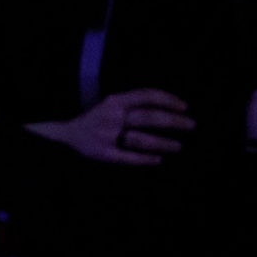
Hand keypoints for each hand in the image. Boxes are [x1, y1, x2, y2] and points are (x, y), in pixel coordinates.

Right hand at [26, 87, 194, 166]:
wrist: (66, 134)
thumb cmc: (96, 119)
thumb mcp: (111, 104)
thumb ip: (133, 104)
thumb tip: (166, 107)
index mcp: (115, 101)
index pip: (146, 95)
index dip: (167, 99)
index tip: (184, 106)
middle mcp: (112, 116)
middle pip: (147, 117)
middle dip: (172, 121)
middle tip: (190, 125)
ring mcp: (107, 136)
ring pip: (139, 138)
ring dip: (162, 142)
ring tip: (179, 146)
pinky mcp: (103, 153)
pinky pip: (127, 157)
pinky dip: (144, 159)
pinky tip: (158, 161)